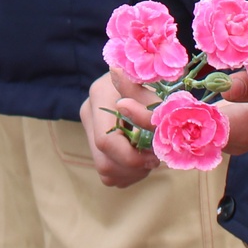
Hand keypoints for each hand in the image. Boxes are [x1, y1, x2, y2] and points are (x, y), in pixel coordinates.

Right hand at [82, 67, 161, 187]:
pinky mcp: (94, 141)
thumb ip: (148, 106)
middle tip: (154, 160)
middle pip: (103, 161)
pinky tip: (140, 160)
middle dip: (133, 168)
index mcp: (99, 94)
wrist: (144, 74)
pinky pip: (108, 173)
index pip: (105, 141)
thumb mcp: (158, 91)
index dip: (132, 157)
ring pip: (105, 171)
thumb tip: (124, 107)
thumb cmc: (156, 81)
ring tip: (150, 157)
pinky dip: (128, 173)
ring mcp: (89, 128)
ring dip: (133, 172)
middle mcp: (89, 112)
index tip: (154, 157)